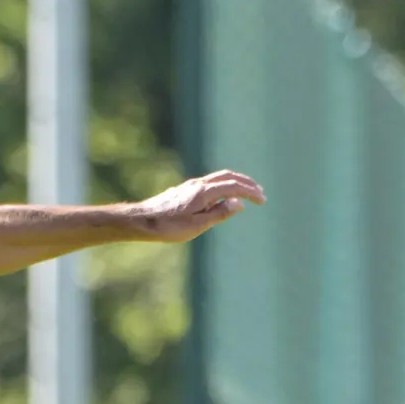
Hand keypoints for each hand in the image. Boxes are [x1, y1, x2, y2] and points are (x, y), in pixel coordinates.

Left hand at [131, 169, 265, 242]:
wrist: (142, 221)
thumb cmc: (168, 227)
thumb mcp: (197, 225)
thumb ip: (219, 213)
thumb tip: (239, 203)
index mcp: (204, 192)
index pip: (234, 187)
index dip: (250, 192)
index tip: (262, 201)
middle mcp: (198, 184)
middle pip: (228, 176)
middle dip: (246, 183)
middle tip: (260, 192)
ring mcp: (190, 186)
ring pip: (218, 178)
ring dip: (235, 183)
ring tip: (245, 192)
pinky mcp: (184, 190)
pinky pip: (209, 183)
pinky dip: (223, 186)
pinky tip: (222, 197)